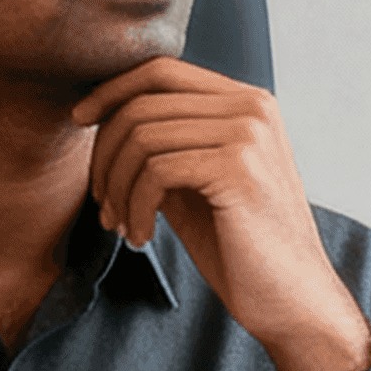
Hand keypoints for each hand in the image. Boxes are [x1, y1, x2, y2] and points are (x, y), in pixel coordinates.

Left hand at [73, 57, 366, 370]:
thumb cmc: (240, 246)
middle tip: (101, 201)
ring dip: (116, 187)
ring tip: (120, 224)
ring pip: (142, 137)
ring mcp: (248, 134)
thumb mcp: (195, 182)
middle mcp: (252, 107)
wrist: (290, 299)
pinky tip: (141, 237)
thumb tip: (102, 117)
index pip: (161, 71)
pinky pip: (155, 172)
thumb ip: (164, 144)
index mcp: (246, 102)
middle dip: (105, 153)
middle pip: (143, 104)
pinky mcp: (238, 169)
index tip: (79, 121)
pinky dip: (134, 207)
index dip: (111, 91)